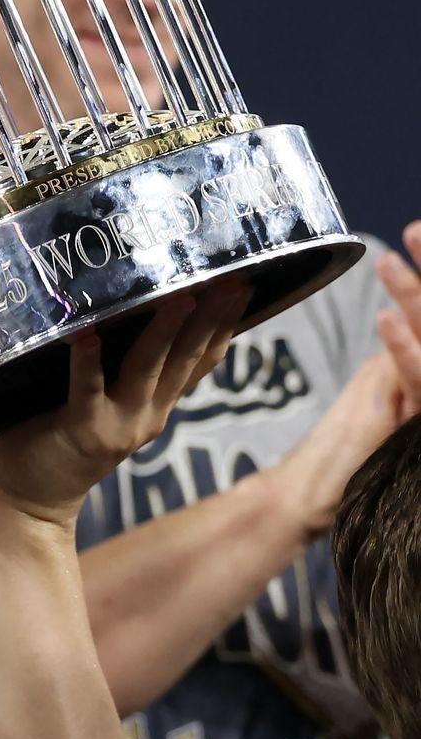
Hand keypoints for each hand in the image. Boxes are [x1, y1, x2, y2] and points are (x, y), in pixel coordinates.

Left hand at [0, 281, 246, 529]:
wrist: (34, 499)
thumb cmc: (64, 436)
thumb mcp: (111, 401)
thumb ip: (128, 370)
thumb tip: (137, 309)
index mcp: (158, 405)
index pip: (201, 359)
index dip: (224, 323)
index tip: (243, 283)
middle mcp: (148, 414)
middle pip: (186, 359)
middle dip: (210, 317)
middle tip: (231, 278)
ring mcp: (117, 424)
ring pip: (146, 369)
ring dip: (164, 332)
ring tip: (180, 297)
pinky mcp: (81, 429)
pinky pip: (85, 390)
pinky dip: (86, 362)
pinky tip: (87, 336)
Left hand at [260, 236, 420, 545]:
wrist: (326, 507)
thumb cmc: (351, 455)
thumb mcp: (385, 399)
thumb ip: (401, 366)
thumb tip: (402, 311)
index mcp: (417, 373)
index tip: (419, 234)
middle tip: (417, 230)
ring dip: (417, 300)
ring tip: (394, 262)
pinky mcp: (416, 427)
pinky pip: (418, 383)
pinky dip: (404, 350)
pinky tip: (387, 320)